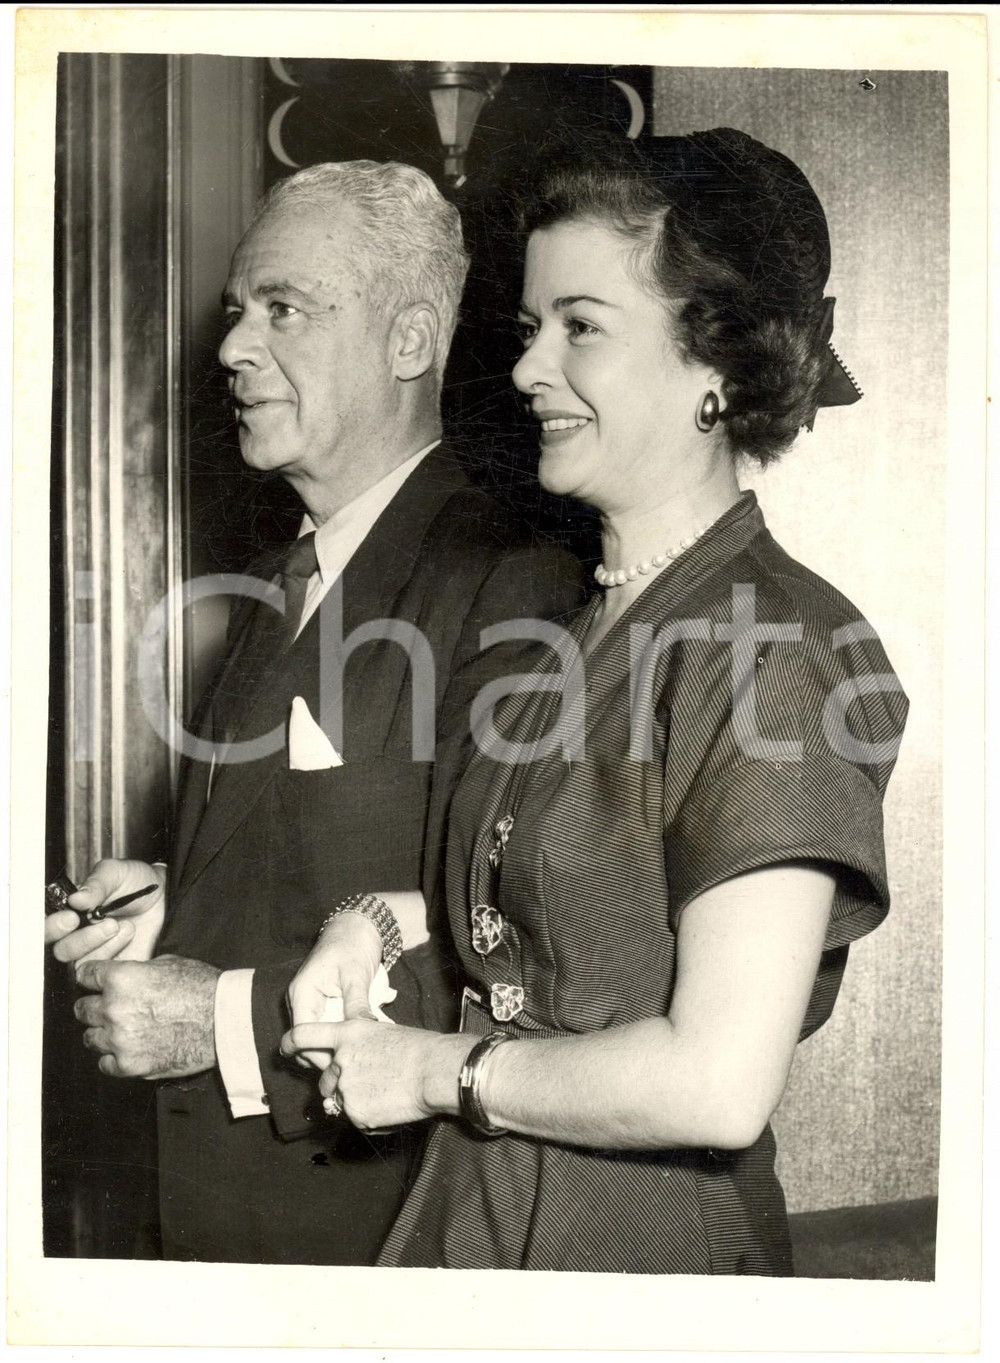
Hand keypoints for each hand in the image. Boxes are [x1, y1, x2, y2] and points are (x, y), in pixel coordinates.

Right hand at [45, 859, 165, 969]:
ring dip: (101, 944)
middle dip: (80, 940)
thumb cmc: (136, 883)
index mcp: (70, 913)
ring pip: (81, 964)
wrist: (165, 896)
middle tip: (102, 922)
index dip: (53, 927)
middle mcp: (78, 935)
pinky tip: (128, 934)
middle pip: (60, 951)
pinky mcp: (113, 966)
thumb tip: (77, 899)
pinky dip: (115, 952)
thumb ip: (96, 883)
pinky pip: (104, 972)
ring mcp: (95, 953)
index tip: (71, 917)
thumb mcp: (116, 873)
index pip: (46, 928)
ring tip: (122, 924)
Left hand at [73, 955, 219, 1078]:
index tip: (95, 982)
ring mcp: (119, 1039)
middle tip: (110, 1008)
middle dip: (94, 1006)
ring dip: (102, 1032)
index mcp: (121, 978)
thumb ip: (138, 972)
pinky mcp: (129, 1065)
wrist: (225, 1020)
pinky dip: (114, 1058)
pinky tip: (129, 1049)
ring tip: (122, 1031)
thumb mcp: (168, 964)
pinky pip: (104, 1064)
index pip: (84, 975)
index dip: (91, 978)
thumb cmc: (203, 988)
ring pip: (89, 1037)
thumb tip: (127, 977)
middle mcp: (113, 1008)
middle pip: (81, 1009)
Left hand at [281, 1019, 470, 1129]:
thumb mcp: (383, 1035)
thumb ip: (359, 1049)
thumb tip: (350, 1068)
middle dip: (338, 1086)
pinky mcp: (355, 1112)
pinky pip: (357, 1120)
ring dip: (356, 1102)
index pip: (305, 1034)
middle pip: (325, 1079)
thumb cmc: (420, 1050)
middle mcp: (341, 1059)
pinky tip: (392, 1108)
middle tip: (368, 1085)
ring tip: (387, 1095)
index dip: (290, 1043)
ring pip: (340, 1101)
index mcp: (349, 1033)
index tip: (284, 1049)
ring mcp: (345, 1087)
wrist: (436, 1071)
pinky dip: (371, 1118)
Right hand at [287, 911, 381, 1069]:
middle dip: (324, 1053)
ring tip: (353, 1055)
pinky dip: (334, 1035)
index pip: (302, 1034)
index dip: (318, 1052)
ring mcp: (306, 1002)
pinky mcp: (317, 1004)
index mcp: (302, 992)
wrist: (354, 928)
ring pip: (313, 1036)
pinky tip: (351, 1041)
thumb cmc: (353, 945)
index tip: (341, 1064)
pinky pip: (322, 1026)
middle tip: (351, 1062)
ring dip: (329, 1046)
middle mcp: (298, 1000)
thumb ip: (356, 1004)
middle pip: (305, 1039)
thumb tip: (360, 1032)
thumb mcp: (356, 974)